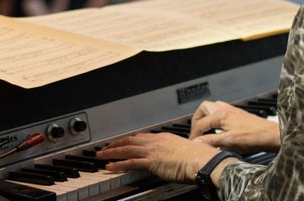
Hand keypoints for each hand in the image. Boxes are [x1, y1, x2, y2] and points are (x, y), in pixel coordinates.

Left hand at [96, 132, 219, 182]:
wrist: (202, 160)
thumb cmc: (199, 158)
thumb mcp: (184, 151)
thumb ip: (175, 153)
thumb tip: (174, 158)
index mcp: (164, 137)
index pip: (141, 137)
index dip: (129, 140)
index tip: (121, 143)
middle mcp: (156, 141)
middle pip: (130, 140)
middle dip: (115, 144)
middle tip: (105, 148)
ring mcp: (153, 151)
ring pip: (126, 149)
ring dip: (111, 152)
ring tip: (101, 156)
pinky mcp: (152, 161)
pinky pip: (130, 162)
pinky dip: (118, 164)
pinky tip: (109, 167)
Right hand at [190, 100, 279, 153]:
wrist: (271, 135)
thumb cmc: (253, 138)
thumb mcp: (228, 142)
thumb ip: (210, 140)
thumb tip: (196, 142)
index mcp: (220, 115)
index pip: (200, 124)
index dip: (193, 134)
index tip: (192, 142)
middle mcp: (225, 109)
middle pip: (203, 109)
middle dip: (197, 120)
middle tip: (195, 131)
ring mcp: (232, 110)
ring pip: (212, 107)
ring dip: (206, 116)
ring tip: (205, 128)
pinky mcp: (238, 113)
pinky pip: (220, 110)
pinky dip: (215, 117)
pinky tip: (219, 127)